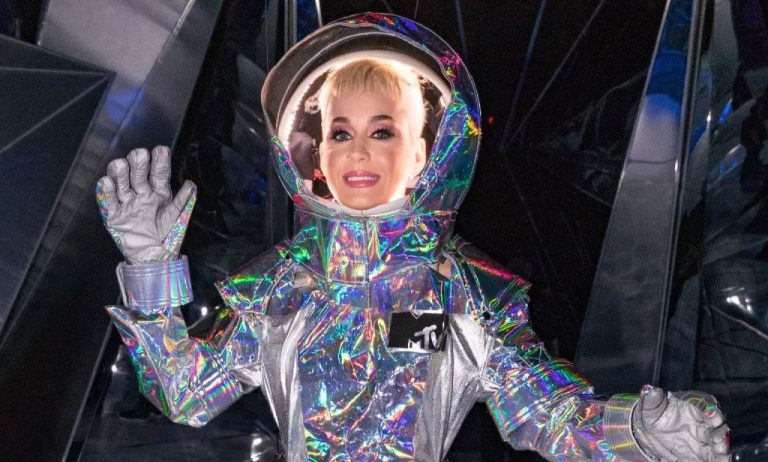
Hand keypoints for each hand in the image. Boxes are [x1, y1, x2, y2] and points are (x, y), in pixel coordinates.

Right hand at [96, 146, 195, 263]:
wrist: (152, 256)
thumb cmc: (166, 235)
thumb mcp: (176, 217)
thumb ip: (183, 201)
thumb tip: (192, 184)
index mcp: (159, 192)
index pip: (159, 173)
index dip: (160, 161)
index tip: (161, 149)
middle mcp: (142, 193)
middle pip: (137, 172)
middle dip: (138, 162)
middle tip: (140, 154)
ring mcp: (127, 202)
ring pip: (120, 180)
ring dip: (120, 171)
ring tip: (123, 166)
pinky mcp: (114, 214)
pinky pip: (108, 200)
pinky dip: (106, 190)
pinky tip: (108, 182)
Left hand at [633, 387, 729, 461]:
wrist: (652, 435)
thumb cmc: (655, 416)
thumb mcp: (650, 408)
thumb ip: (653, 400)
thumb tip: (653, 391)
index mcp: (692, 409)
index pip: (707, 407)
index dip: (712, 411)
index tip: (712, 416)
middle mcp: (702, 424)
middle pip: (717, 427)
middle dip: (720, 433)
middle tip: (717, 439)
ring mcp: (704, 441)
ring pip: (719, 443)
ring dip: (722, 447)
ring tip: (720, 452)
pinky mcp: (703, 455)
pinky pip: (713, 458)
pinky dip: (719, 460)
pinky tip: (721, 461)